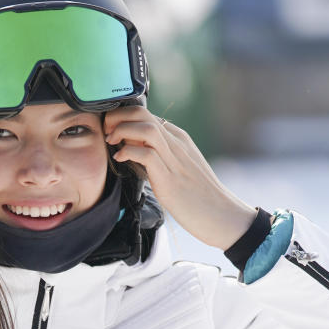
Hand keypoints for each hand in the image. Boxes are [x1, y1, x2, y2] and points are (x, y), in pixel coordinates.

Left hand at [104, 106, 255, 249]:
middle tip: (106, 132)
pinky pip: (146, 153)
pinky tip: (120, 159)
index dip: (123, 117)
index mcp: (179, 139)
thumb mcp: (179, 168)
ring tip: (111, 142)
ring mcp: (175, 158)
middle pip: (142, 113)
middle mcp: (177, 143)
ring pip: (144, 127)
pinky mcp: (170, 177)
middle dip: (117, 117)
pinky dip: (127, 152)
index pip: (147, 114)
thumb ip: (160, 156)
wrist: (221, 215)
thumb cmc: (199, 196)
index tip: (111, 130)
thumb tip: (135, 152)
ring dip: (121, 130)